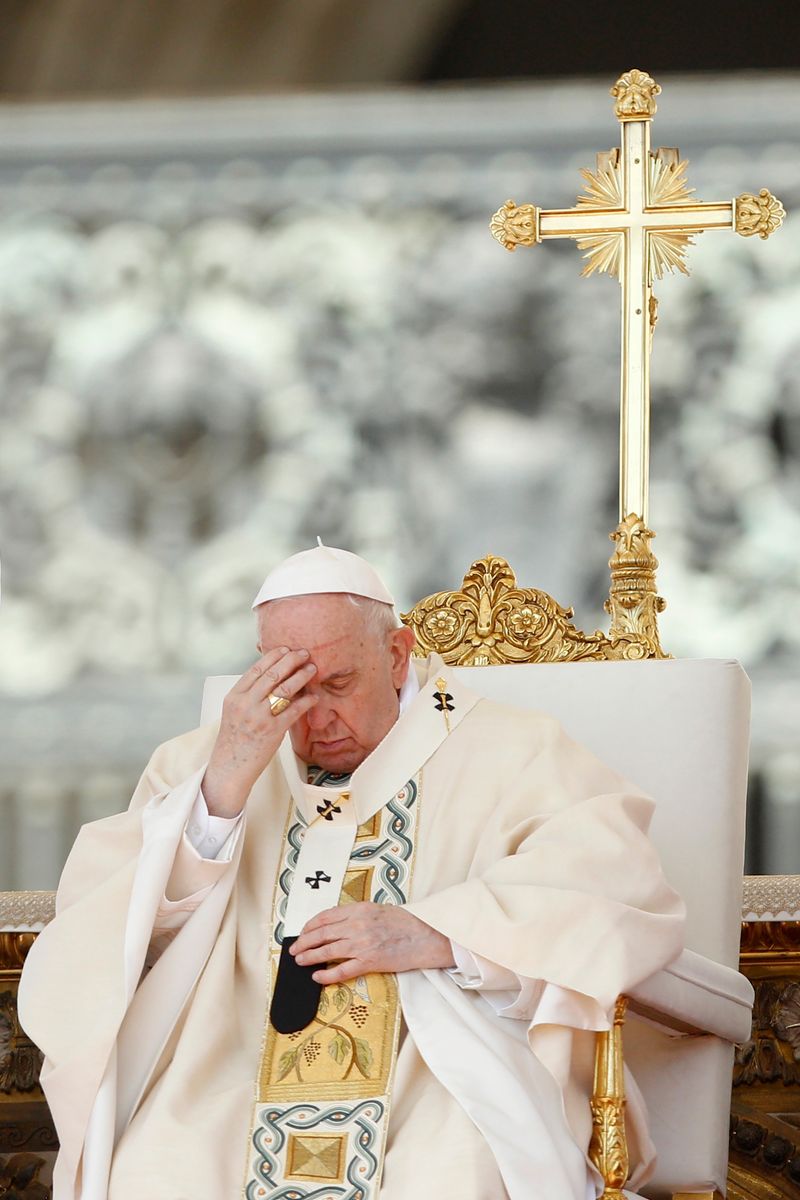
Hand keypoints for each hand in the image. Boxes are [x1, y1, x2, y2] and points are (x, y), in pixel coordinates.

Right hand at [202, 648, 317, 816]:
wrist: (230, 768)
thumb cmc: (234, 740)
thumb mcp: (233, 712)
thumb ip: (248, 695)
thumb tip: (270, 677)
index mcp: (234, 696)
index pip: (256, 669)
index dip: (273, 656)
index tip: (285, 649)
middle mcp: (245, 704)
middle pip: (272, 674)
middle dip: (291, 660)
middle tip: (304, 653)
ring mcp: (259, 717)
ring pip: (285, 689)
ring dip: (301, 676)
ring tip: (312, 669)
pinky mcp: (272, 731)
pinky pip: (294, 710)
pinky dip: (306, 701)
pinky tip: (314, 696)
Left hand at [290, 902, 454, 983]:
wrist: (426, 937)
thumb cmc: (406, 923)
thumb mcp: (378, 909)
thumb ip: (357, 915)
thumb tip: (336, 924)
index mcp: (359, 910)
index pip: (325, 917)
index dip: (309, 926)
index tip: (302, 933)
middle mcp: (357, 925)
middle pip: (321, 934)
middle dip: (303, 942)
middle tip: (294, 949)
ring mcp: (362, 944)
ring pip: (327, 952)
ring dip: (310, 957)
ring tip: (300, 961)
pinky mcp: (369, 962)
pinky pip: (342, 971)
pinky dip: (326, 975)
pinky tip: (318, 977)